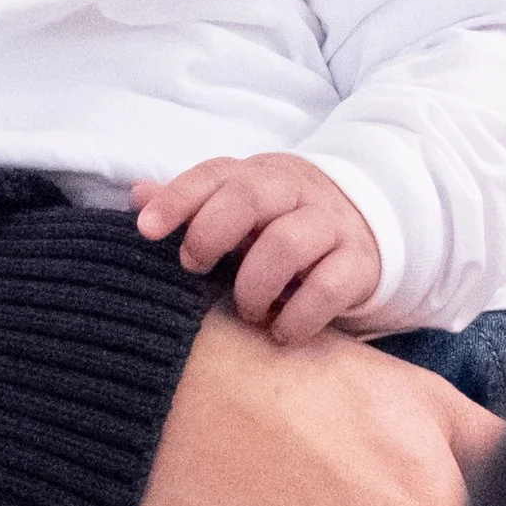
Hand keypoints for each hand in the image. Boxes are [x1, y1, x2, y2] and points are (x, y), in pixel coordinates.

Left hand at [133, 153, 382, 338]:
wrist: (369, 224)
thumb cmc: (282, 221)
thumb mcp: (239, 206)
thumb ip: (191, 204)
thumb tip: (137, 196)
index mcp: (258, 174)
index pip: (214, 174)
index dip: (178, 199)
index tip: (146, 231)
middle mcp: (295, 191)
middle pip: (251, 195)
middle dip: (212, 232)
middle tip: (194, 267)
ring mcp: (331, 224)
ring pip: (288, 243)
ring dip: (255, 285)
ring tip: (246, 310)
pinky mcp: (359, 263)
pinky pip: (328, 287)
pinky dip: (297, 316)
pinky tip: (280, 331)